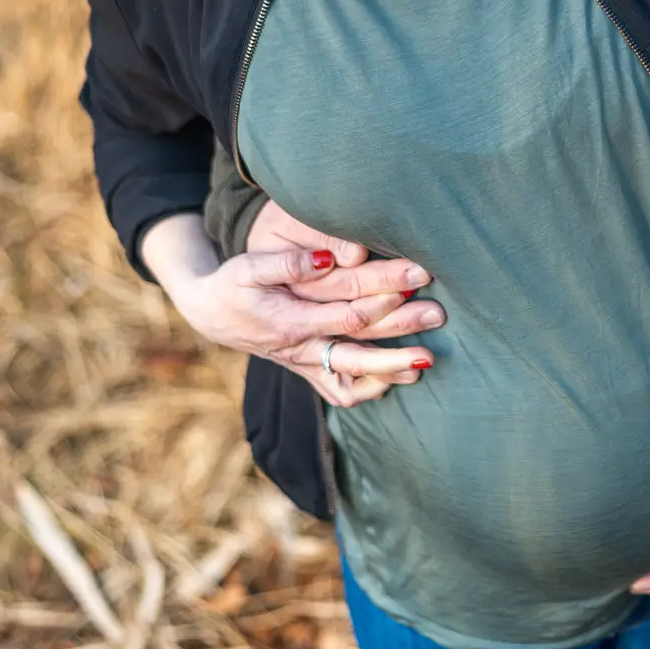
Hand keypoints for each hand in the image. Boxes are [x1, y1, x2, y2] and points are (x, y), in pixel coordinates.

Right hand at [143, 214, 442, 408]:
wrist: (211, 314)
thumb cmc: (233, 284)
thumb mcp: (249, 266)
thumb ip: (288, 264)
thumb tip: (328, 257)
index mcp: (289, 323)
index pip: (347, 316)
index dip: (384, 300)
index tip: (415, 280)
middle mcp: (300, 351)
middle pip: (357, 352)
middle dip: (400, 339)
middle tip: (437, 318)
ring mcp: (304, 364)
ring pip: (351, 379)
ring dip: (389, 371)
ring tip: (426, 361)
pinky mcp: (307, 369)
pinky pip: (339, 391)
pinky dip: (368, 389)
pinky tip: (396, 378)